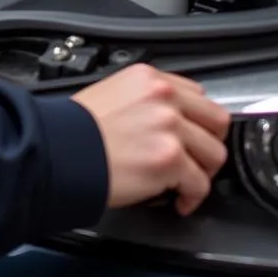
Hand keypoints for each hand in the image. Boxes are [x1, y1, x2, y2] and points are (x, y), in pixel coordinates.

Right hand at [72, 63, 230, 216]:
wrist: (61, 149)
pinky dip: (192, 197)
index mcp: (148, 78)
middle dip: (208, 143)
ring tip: (184, 181)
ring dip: (201, 171)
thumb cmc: (76, 128)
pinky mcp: (170, 159)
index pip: (197, 93)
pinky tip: (177, 199)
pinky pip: (200, 184)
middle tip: (195, 159)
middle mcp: (163, 97)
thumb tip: (165, 119)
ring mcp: (169, 127)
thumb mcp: (112, 92)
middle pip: (216, 121)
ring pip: (214, 154)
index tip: (192, 133)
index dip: (196, 119)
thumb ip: (145, 99)